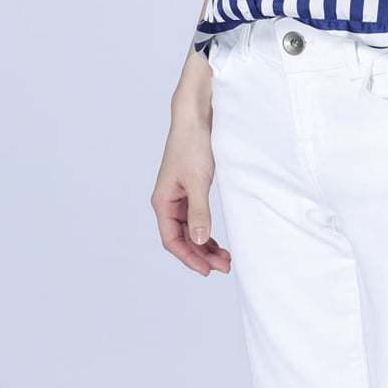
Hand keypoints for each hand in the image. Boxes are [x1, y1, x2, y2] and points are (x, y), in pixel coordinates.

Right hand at [150, 115, 231, 276]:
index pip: (172, 240)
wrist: (196, 116)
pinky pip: (195, 217)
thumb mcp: (198, 181)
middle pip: (181, 238)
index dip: (189, 258)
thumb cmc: (193, 144)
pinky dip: (206, 230)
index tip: (208, 270)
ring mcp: (178, 195)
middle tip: (224, 266)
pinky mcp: (189, 188)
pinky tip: (217, 240)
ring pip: (189, 229)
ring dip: (205, 244)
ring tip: (225, 258)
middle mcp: (167, 201)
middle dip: (201, 254)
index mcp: (162, 201)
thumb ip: (199, 213)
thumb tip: (200, 242)